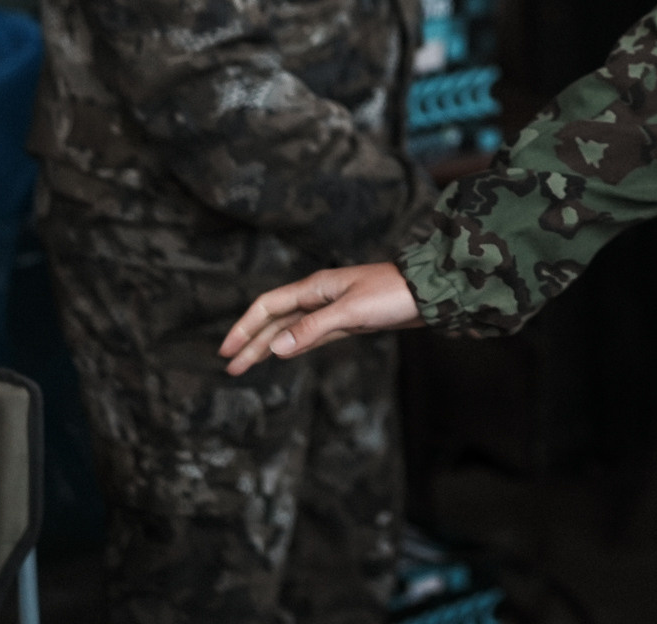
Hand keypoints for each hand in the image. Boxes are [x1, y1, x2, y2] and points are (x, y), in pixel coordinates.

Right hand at [221, 263, 422, 374]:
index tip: (226, 350)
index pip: (268, 307)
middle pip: (276, 321)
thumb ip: (313, 329)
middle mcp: (319, 297)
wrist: (430, 293)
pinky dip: (293, 346)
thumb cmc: (392, 295)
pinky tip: (283, 354)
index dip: (245, 327)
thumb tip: (276, 347)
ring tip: (247, 365)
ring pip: (291, 330)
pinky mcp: (347, 322)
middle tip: (230, 368)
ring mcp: (332, 309)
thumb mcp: (351, 312)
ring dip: (268, 347)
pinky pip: (310, 336)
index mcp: (315, 288)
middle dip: (252, 343)